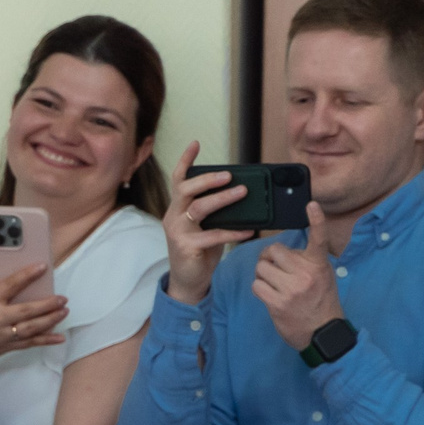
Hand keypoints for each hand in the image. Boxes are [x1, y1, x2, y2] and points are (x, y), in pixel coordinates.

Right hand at [0, 262, 66, 366]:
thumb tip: (24, 292)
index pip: (11, 285)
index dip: (28, 275)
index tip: (43, 267)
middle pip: (27, 311)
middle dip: (48, 304)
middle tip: (62, 299)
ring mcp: (2, 336)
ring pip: (32, 328)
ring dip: (50, 320)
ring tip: (63, 311)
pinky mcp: (6, 347)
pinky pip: (30, 343)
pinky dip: (46, 340)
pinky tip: (59, 337)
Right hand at [162, 142, 253, 303]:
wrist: (188, 281)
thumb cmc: (200, 250)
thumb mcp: (206, 227)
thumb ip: (216, 212)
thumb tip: (242, 193)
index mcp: (177, 209)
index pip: (178, 180)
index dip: (185, 161)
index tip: (195, 143)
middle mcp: (174, 217)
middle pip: (185, 190)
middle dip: (207, 179)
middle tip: (229, 175)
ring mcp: (178, 232)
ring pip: (199, 208)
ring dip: (223, 199)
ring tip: (243, 192)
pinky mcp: (187, 247)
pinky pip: (213, 235)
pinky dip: (233, 231)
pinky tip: (249, 229)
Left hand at [250, 202, 345, 348]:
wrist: (323, 331)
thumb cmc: (320, 300)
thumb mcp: (322, 275)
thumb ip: (305, 261)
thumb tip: (281, 251)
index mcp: (319, 264)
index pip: (319, 238)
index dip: (317, 220)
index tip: (311, 205)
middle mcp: (306, 274)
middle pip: (273, 251)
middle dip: (269, 258)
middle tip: (274, 268)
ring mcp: (292, 289)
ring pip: (261, 268)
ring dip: (263, 275)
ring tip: (275, 284)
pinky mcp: (278, 303)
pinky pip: (256, 285)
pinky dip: (260, 288)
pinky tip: (270, 294)